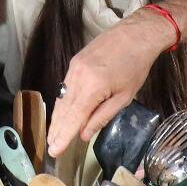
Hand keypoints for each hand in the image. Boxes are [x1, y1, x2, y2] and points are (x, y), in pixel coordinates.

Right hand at [47, 9, 173, 156]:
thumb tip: (85, 134)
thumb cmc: (136, 66)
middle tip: (50, 147)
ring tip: (53, 135)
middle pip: (63, 109)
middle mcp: (78, 76)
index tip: (54, 150)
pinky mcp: (74, 61)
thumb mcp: (124, 96)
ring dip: (57, 118)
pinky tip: (61, 114)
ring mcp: (74, 67)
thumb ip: (103, 116)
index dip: (64, 136)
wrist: (136, 34)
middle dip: (56, 129)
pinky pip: (65, 87)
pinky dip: (62, 103)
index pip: (74, 117)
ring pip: (62, 98)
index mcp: (93, 87)